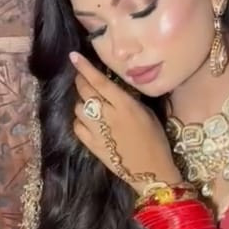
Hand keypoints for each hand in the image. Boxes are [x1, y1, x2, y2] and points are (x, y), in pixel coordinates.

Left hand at [70, 51, 179, 187]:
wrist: (152, 172)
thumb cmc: (155, 140)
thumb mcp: (147, 113)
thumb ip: (128, 99)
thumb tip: (112, 87)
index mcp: (125, 105)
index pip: (100, 81)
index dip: (84, 68)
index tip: (73, 57)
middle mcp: (109, 116)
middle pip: (86, 92)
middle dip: (81, 81)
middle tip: (82, 78)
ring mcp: (98, 131)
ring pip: (79, 108)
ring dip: (82, 102)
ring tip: (90, 103)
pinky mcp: (92, 146)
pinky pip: (77, 127)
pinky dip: (80, 121)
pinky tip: (87, 122)